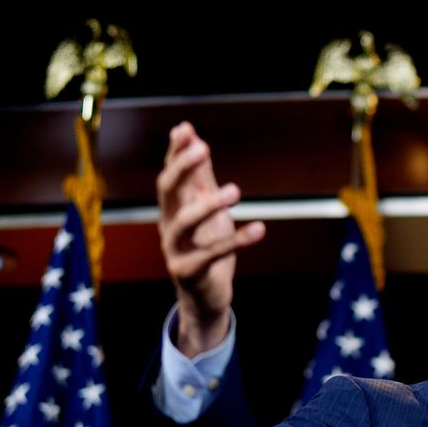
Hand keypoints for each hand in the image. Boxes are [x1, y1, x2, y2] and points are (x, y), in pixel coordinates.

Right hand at [157, 122, 266, 355]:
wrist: (204, 296)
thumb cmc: (205, 246)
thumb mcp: (206, 208)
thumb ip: (199, 176)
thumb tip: (191, 135)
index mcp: (172, 208)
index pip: (169, 174)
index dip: (175, 153)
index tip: (185, 130)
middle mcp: (168, 225)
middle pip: (167, 192)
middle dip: (182, 169)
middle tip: (203, 149)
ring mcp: (176, 250)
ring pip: (185, 223)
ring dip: (209, 204)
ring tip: (235, 190)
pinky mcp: (190, 272)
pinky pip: (213, 254)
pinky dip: (238, 241)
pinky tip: (260, 229)